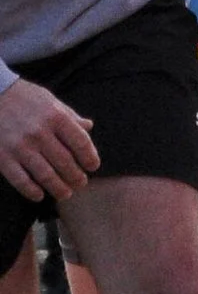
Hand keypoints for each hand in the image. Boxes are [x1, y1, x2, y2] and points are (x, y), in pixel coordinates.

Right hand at [0, 73, 96, 203]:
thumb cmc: (24, 98)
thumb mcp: (51, 101)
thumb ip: (70, 116)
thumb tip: (89, 126)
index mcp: (55, 117)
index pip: (80, 142)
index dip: (90, 157)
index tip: (93, 166)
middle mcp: (40, 132)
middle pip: (65, 162)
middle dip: (76, 176)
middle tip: (81, 183)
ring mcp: (20, 146)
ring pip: (45, 175)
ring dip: (58, 188)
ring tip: (65, 193)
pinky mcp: (3, 157)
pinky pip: (20, 180)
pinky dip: (32, 191)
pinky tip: (39, 195)